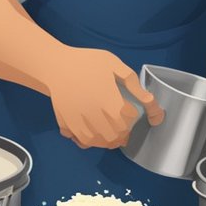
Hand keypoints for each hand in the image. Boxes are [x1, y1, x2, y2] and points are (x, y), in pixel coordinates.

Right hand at [44, 47, 163, 148]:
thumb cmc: (86, 63)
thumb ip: (133, 83)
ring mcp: (80, 122)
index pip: (130, 119)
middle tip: (126, 125)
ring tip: (114, 132)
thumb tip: (150, 101)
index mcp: (109, 99)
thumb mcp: (113, 64)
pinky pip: (84, 142)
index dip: (136, 117)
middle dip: (125, 131)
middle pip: (117, 134)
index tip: (138, 113)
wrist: (56, 66)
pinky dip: (94, 142)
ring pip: (101, 141)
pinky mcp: (68, 126)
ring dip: (111, 139)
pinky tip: (97, 134)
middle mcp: (95, 114)